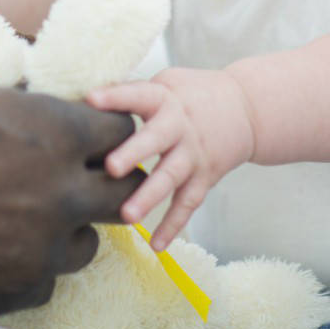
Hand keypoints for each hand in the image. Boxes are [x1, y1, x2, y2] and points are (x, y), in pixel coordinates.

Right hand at [0, 74, 141, 316]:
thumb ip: (11, 103)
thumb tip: (26, 99)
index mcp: (55, 134)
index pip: (119, 133)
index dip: (107, 134)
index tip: (95, 139)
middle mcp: (63, 194)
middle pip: (125, 194)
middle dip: (110, 184)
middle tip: (87, 182)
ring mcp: (42, 248)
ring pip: (86, 245)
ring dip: (67, 231)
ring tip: (29, 220)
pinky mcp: (17, 289)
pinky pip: (46, 282)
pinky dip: (29, 267)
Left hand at [85, 67, 254, 250]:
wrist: (247, 109)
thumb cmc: (192, 95)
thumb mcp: (166, 83)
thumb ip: (130, 92)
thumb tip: (82, 100)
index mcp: (165, 99)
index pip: (139, 94)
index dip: (115, 96)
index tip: (91, 99)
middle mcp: (180, 127)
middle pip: (156, 139)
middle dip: (133, 153)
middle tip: (111, 167)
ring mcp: (193, 155)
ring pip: (171, 177)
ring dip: (150, 197)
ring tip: (127, 216)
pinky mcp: (204, 178)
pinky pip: (187, 204)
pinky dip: (173, 225)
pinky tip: (156, 245)